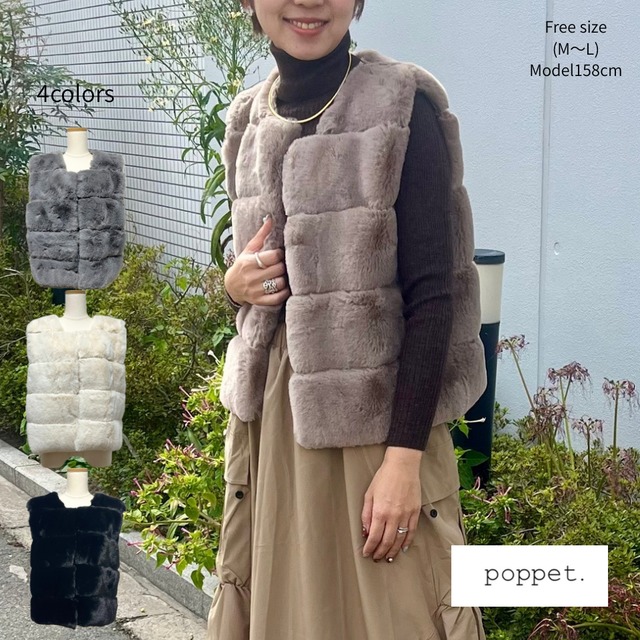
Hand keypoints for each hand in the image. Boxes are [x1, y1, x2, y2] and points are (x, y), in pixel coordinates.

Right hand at [224, 215, 290, 306]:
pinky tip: (283, 287)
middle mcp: (252, 277)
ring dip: (284, 279)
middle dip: (282, 266)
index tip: (278, 255)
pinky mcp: (259, 301)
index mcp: (249, 262)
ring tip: (281, 276)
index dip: (279, 255)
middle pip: (279, 269)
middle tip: (281, 266)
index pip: (274, 256)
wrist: (231, 286)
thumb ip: (261, 235)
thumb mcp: (249, 249)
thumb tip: (270, 218)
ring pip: (280, 283)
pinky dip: (284, 292)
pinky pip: (277, 298)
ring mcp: (255, 290)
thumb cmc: (243, 264)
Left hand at [361, 447, 422, 561]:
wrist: (402, 466)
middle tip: (376, 558)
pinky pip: (411, 532)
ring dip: (393, 551)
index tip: (366, 553)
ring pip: (399, 540)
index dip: (369, 548)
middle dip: (380, 553)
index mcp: (380, 511)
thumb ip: (366, 514)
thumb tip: (365, 531)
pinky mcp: (415, 512)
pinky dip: (407, 542)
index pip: (374, 537)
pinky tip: (402, 548)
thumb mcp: (369, 494)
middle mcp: (393, 516)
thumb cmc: (384, 477)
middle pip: (386, 542)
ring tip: (388, 558)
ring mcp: (406, 515)